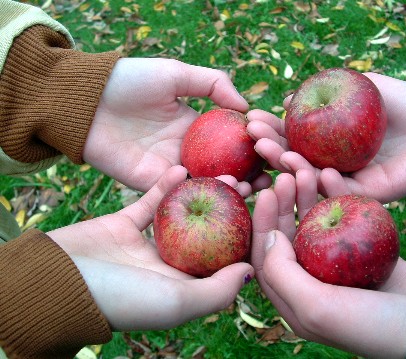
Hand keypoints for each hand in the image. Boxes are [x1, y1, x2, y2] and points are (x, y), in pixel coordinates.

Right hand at [47, 165, 253, 330]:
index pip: (223, 262)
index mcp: (183, 287)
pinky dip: (164, 185)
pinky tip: (180, 167)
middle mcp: (168, 265)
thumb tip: (250, 271)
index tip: (266, 215)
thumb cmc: (121, 299)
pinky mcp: (125, 223)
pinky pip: (150, 200)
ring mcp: (146, 243)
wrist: (57, 281)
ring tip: (225, 174)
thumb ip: (216, 291)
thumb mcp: (176, 303)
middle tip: (250, 187)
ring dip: (202, 194)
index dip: (246, 239)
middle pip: (208, 234)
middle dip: (231, 211)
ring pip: (182, 214)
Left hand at [83, 58, 270, 192]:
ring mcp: (170, 171)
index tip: (274, 146)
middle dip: (252, 174)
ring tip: (255, 187)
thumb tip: (246, 106)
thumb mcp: (176, 74)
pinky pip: (184, 194)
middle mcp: (187, 152)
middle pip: (226, 168)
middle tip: (272, 176)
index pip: (233, 141)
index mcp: (196, 128)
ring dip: (234, 188)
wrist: (86, 100)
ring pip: (209, 186)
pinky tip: (227, 189)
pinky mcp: (152, 186)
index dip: (255, 145)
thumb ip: (212, 84)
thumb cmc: (130, 81)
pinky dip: (206, 194)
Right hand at [247, 73, 405, 202]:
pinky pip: (342, 193)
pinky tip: (314, 168)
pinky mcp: (369, 196)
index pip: (292, 138)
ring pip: (312, 180)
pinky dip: (328, 183)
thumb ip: (325, 91)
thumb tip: (288, 99)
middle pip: (295, 160)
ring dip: (290, 167)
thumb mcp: (360, 86)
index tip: (251, 119)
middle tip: (253, 137)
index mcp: (329, 142)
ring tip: (272, 152)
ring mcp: (349, 182)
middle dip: (270, 148)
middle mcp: (333, 164)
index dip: (271, 129)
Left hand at [251, 169, 405, 358]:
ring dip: (307, 198)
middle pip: (288, 236)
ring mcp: (337, 267)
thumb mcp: (318, 308)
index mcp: (293, 299)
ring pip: (313, 225)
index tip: (266, 193)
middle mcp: (311, 282)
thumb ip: (283, 275)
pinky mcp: (362, 253)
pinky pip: (343, 220)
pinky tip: (331, 176)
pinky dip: (336, 199)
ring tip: (307, 170)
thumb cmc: (373, 327)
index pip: (266, 257)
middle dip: (283, 205)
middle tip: (286, 176)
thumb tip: (270, 238)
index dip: (262, 224)